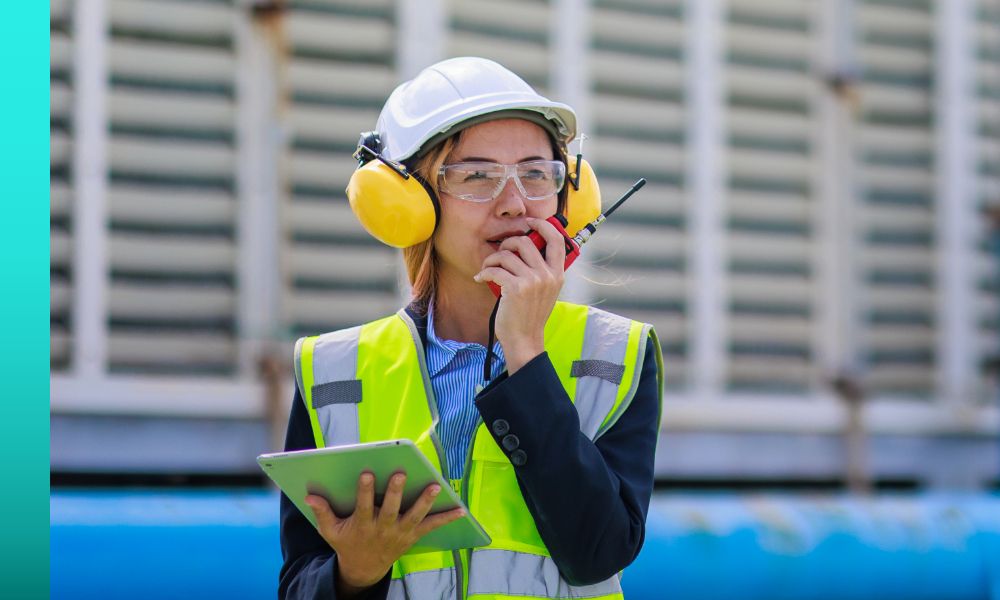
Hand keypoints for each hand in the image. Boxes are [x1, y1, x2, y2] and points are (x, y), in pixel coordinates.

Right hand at [305, 471, 465, 593]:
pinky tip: (461, 510)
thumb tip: (309, 496)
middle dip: (395, 492)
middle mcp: (383, 529)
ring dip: (424, 502)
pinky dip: (446, 519)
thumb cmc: (347, 543)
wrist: (364, 569)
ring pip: (414, 516)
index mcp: (362, 525)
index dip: (365, 490)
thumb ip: (322, 513)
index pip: (363, 505)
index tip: (366, 473)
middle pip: (390, 509)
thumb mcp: (330, 532)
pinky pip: (431, 526)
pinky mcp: (412, 536)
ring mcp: (400, 533)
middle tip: (400, 473)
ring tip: (435, 487)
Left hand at [475, 216, 565, 372]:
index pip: (556, 239)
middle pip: (525, 242)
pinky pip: (495, 269)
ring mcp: (532, 281)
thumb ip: (542, 270)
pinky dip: (484, 272)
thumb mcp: (545, 291)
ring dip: (491, 259)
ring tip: (487, 268)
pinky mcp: (515, 288)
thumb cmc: (530, 315)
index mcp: (557, 274)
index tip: (529, 222)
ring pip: (506, 254)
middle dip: (507, 243)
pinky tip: (481, 278)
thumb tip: (526, 246)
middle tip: (499, 253)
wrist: (524, 339)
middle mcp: (547, 275)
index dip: (542, 225)